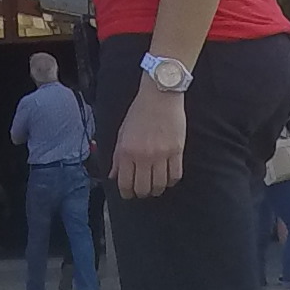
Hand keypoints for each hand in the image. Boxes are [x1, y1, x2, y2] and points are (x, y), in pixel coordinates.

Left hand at [112, 81, 188, 199]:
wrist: (160, 95)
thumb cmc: (140, 111)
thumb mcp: (122, 132)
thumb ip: (117, 156)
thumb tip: (113, 175)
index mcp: (127, 151)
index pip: (125, 183)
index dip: (127, 193)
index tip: (129, 194)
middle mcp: (143, 156)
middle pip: (143, 188)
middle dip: (141, 193)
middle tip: (142, 190)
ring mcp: (161, 154)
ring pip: (159, 185)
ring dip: (156, 189)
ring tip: (155, 185)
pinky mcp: (177, 151)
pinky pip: (175, 175)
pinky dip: (171, 181)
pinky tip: (168, 177)